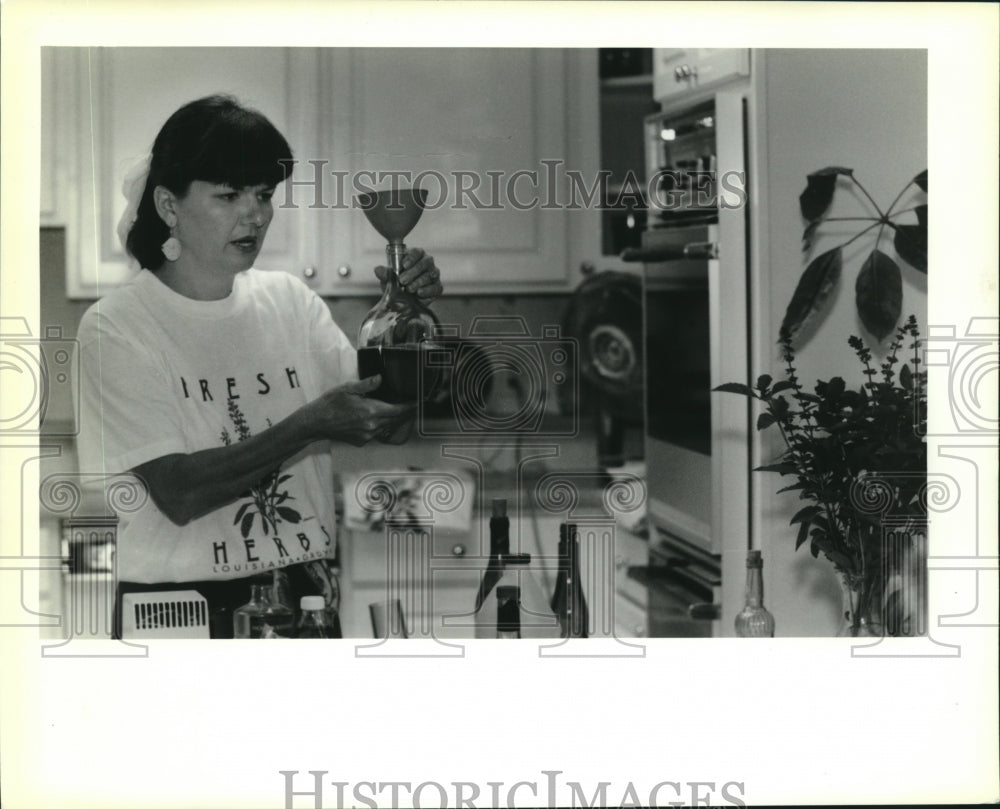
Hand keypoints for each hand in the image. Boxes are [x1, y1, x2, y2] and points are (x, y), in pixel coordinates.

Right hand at [299, 375, 415, 446]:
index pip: (398, 410)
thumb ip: (367, 384)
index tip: (418, 403)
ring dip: (393, 419)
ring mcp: (367, 435)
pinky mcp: (361, 441)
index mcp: (370, 410)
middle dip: (405, 413)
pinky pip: (376, 433)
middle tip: (412, 405)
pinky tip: (377, 418)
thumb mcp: (348, 388)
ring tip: (397, 410)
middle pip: (395, 420)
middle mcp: (371, 425)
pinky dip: (380, 426)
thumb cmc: (330, 403)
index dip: (410, 407)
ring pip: (387, 427)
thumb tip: (381, 378)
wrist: (316, 423)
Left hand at [374, 247, 442, 301]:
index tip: (403, 265)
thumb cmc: (397, 283)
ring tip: (409, 289)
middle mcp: (427, 263)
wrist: (404, 300)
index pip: (417, 252)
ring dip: (419, 282)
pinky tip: (419, 293)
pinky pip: (436, 287)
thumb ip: (385, 273)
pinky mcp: (437, 287)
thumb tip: (378, 270)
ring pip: (431, 275)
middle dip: (414, 271)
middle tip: (402, 280)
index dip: (411, 257)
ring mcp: (433, 274)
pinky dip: (428, 290)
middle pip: (425, 263)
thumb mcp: (388, 278)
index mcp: (416, 256)